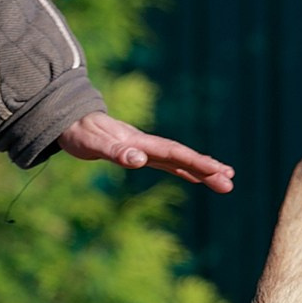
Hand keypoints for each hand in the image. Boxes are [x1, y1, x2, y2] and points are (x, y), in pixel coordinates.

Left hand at [59, 111, 233, 192]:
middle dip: (207, 169)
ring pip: (178, 161)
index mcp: (140, 143)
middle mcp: (147, 145)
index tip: (218, 172)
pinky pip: (167, 163)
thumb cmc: (79, 132)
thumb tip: (139, 160)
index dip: (197, 162)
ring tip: (226, 179)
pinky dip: (184, 170)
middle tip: (231, 183)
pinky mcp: (138, 153)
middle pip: (182, 157)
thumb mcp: (92, 144)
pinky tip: (195, 178)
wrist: (70, 119)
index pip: (175, 154)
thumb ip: (115, 151)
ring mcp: (144, 149)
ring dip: (201, 170)